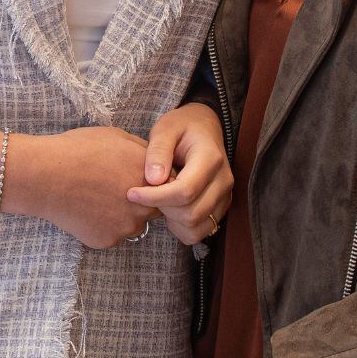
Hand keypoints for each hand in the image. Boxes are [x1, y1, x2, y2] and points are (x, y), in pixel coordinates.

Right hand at [16, 126, 157, 249]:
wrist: (45, 175)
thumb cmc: (78, 150)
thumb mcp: (117, 137)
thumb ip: (143, 153)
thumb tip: (155, 161)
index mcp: (149, 179)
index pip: (169, 187)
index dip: (155, 184)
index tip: (138, 179)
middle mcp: (144, 206)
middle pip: (155, 209)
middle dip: (142, 201)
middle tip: (116, 188)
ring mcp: (125, 226)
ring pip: (133, 224)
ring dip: (123, 215)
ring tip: (98, 198)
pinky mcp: (107, 240)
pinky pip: (113, 234)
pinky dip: (103, 225)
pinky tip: (87, 209)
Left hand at [131, 104, 231, 245]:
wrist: (203, 128)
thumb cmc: (182, 126)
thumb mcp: (166, 128)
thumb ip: (158, 151)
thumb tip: (153, 179)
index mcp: (211, 159)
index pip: (184, 191)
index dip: (155, 197)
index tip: (132, 193)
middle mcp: (223, 181)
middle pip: (191, 213)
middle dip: (162, 208)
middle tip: (144, 194)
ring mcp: (224, 196)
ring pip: (196, 227)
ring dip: (172, 220)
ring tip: (158, 200)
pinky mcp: (220, 206)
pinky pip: (201, 231)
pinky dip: (182, 227)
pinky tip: (170, 209)